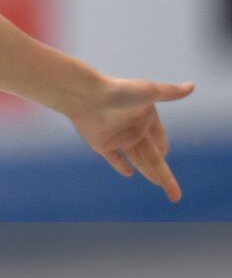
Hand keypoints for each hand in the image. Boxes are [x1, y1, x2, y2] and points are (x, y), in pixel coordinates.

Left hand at [65, 76, 194, 202]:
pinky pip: (114, 159)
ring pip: (137, 160)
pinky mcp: (101, 144)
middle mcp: (133, 129)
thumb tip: (192, 86)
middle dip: (164, 174)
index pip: (160, 138)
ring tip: (160, 183)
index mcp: (146, 118)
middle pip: (153, 156)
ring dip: (148, 172)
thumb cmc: (118, 92)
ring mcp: (117, 138)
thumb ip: (170, 92)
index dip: (164, 146)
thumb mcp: (148, 91)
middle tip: (174, 191)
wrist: (85, 97)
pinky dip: (121, 166)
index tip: (166, 152)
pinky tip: (129, 173)